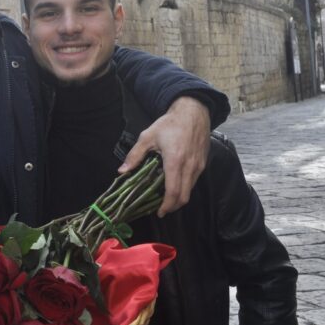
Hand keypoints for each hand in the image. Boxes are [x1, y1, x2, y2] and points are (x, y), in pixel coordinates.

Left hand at [118, 96, 210, 215]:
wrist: (193, 112)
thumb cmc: (170, 124)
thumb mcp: (148, 136)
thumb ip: (135, 155)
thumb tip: (122, 171)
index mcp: (175, 161)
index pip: (173, 192)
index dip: (166, 206)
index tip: (159, 212)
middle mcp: (190, 166)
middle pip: (184, 197)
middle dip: (172, 207)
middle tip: (161, 209)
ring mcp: (199, 166)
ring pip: (190, 190)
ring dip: (179, 198)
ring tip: (166, 199)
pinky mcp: (203, 163)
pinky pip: (194, 182)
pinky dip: (185, 188)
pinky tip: (175, 185)